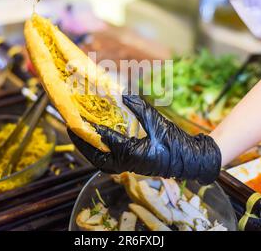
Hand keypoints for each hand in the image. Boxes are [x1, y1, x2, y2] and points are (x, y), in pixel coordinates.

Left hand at [68, 95, 221, 184]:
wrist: (189, 160)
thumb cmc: (175, 143)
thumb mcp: (157, 122)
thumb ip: (139, 108)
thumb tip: (122, 95)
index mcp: (132, 153)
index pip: (105, 139)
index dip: (91, 127)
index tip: (79, 117)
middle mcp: (126, 163)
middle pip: (95, 155)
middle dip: (81, 142)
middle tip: (71, 127)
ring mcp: (127, 166)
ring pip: (99, 159)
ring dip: (88, 147)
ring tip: (79, 132)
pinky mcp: (129, 165)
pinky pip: (107, 160)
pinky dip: (98, 150)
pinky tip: (95, 139)